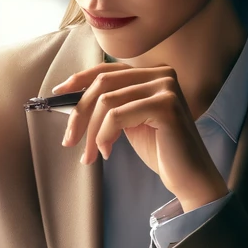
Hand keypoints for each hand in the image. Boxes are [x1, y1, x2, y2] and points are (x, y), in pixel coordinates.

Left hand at [54, 62, 227, 211]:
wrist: (190, 177)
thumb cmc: (161, 151)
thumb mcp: (130, 121)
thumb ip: (112, 104)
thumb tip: (72, 97)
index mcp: (154, 73)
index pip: (108, 70)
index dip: (79, 80)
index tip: (58, 95)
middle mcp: (162, 74)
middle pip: (103, 84)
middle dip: (80, 113)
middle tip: (69, 140)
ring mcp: (166, 87)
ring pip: (107, 102)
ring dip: (91, 132)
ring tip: (91, 155)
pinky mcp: (165, 106)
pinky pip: (117, 116)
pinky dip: (104, 136)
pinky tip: (108, 152)